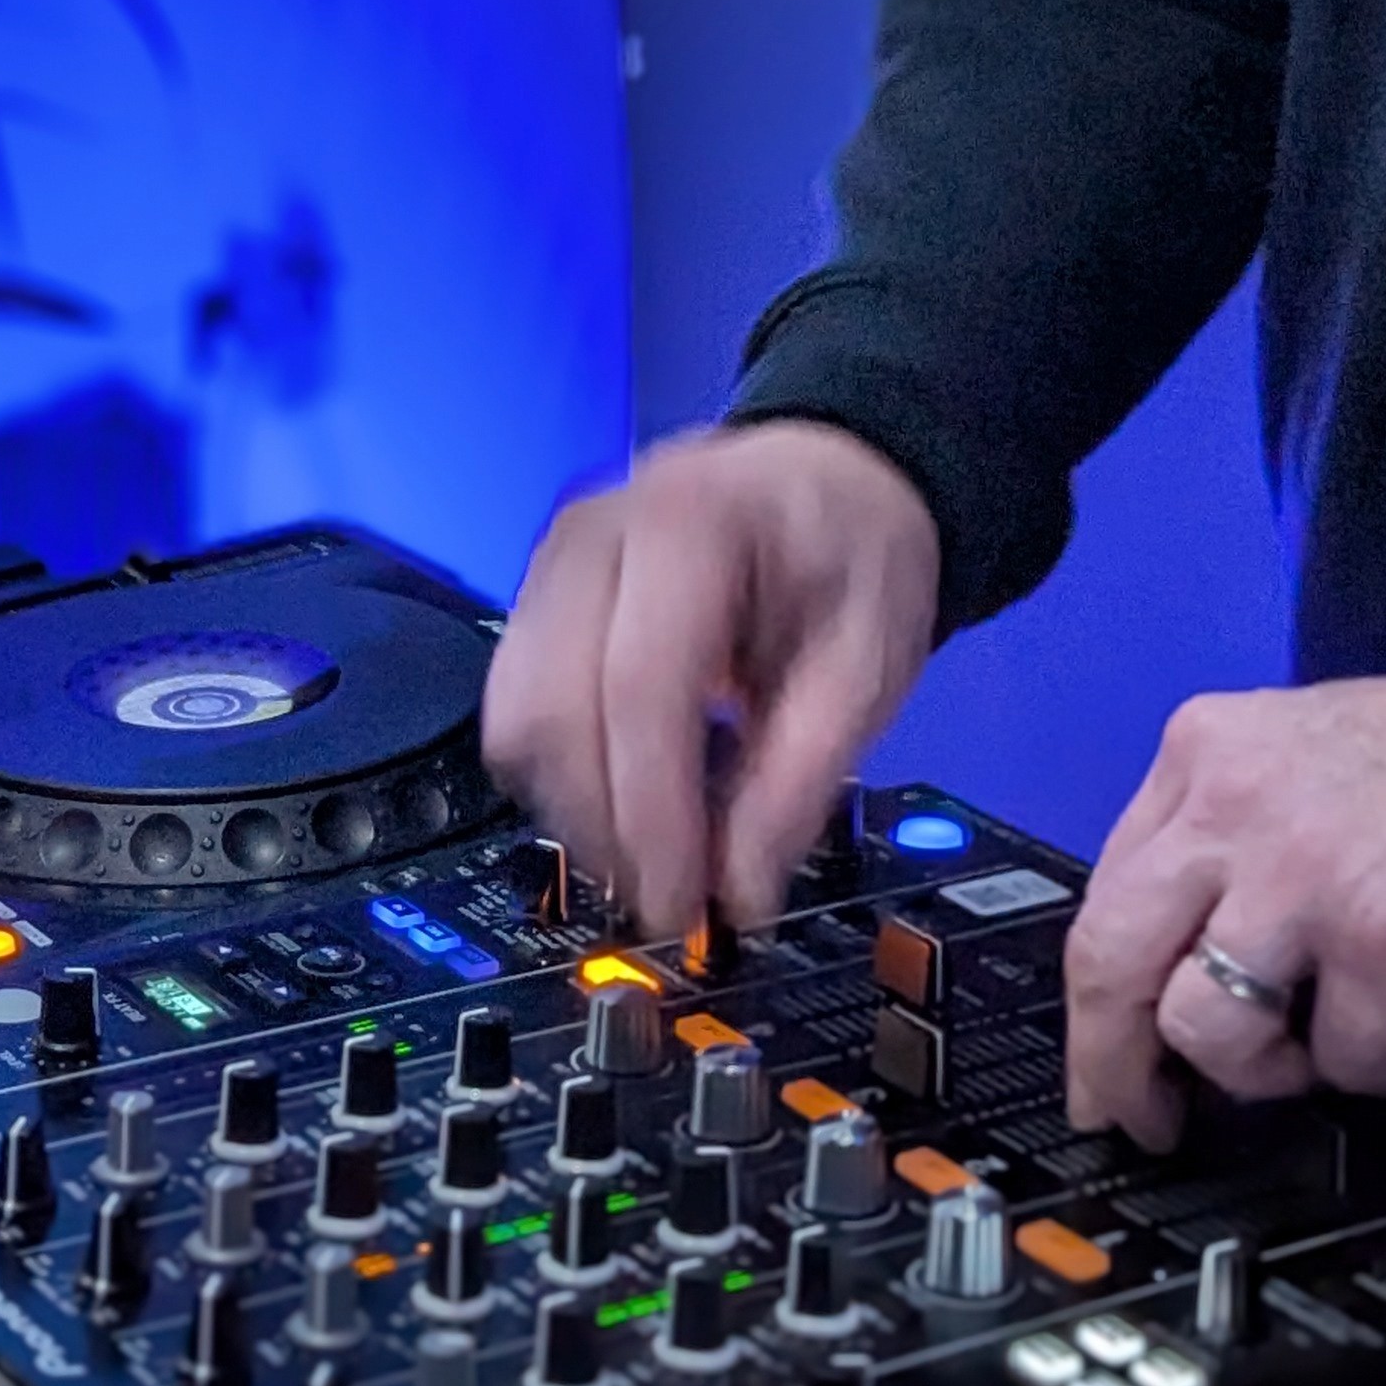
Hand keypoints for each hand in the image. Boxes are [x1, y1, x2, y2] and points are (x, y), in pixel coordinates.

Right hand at [483, 422, 939, 938]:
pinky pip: (516, 707)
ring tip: (652, 855)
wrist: (827, 476)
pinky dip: (560, 776)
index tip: (682, 909)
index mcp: (692, 524)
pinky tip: (625, 799)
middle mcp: (596, 532)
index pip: (640, 685)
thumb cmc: (853, 556)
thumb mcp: (870, 664)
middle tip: (670, 899)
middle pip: (552, 706)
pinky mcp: (536, 597)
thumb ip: (803, 780)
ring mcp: (551, 560)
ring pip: (515, 717)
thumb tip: (738, 898)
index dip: (651, 814)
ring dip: (572, 810)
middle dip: (602, 827)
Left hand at [1063, 672, 1385, 1146]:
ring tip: (1341, 1027)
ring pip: (1212, 1032)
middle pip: (1113, 964)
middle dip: (1118, 1067)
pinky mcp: (1384, 957)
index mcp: (1204, 756)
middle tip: (1146, 1121)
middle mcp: (1232, 811)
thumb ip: (1224, 852)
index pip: (1104, 900)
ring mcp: (1304, 884)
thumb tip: (1171, 986)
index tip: (1103, 1063)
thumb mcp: (1295, 761)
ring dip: (1272, 1066)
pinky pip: (1349, 1068)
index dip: (1097, 1002)